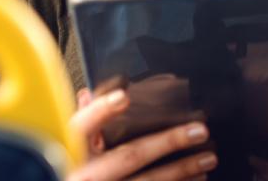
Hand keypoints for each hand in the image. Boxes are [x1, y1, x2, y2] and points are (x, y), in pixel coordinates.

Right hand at [67, 88, 218, 180]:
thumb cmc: (62, 171)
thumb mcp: (60, 148)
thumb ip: (77, 124)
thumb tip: (87, 94)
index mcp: (66, 154)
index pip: (80, 127)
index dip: (100, 112)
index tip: (124, 97)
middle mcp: (86, 176)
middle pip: (129, 156)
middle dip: (167, 142)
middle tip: (199, 131)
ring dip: (181, 171)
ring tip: (207, 160)